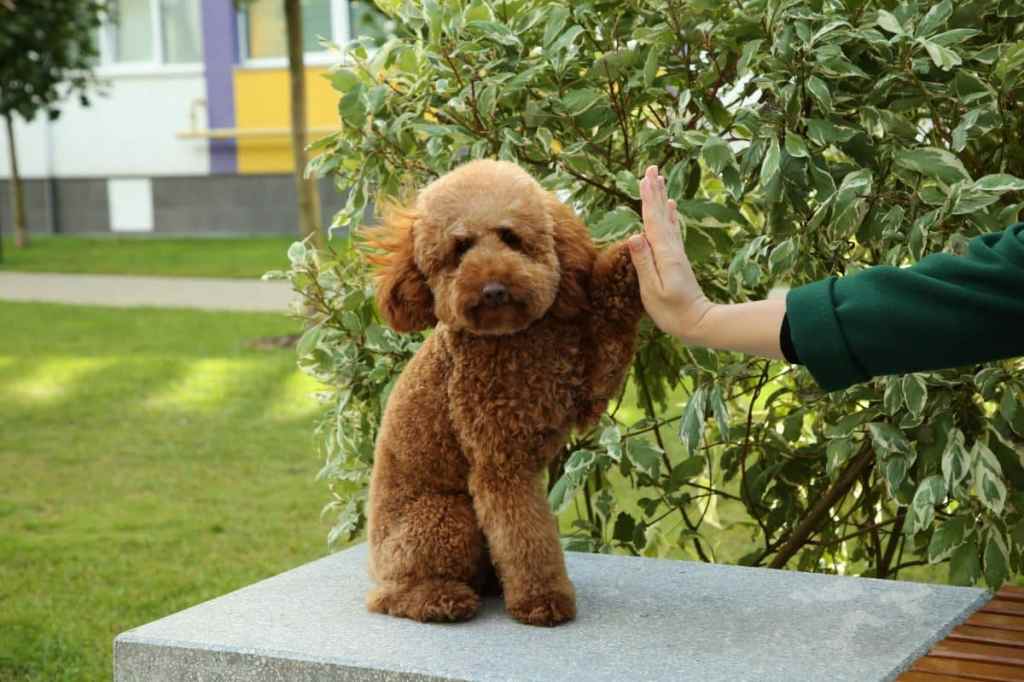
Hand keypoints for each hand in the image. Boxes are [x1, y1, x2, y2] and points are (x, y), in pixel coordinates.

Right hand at [628, 165, 714, 342]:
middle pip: (662, 215)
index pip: (652, 221)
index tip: (644, 178)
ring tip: (660, 180)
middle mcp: (672, 249)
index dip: (648, 199)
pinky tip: (672, 207)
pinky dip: (671, 216)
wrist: (698, 323)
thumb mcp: (653, 290)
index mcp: (664, 255)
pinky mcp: (677, 259)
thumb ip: (644, 263)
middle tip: (652, 169)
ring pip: (667, 219)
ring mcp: (676, 253)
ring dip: (663, 199)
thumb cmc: (672, 312)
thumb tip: (635, 235)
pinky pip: (672, 230)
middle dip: (655, 192)